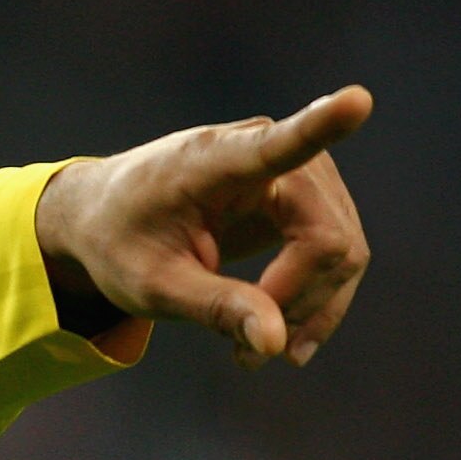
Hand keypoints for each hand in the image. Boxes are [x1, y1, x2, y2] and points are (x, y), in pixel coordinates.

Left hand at [37, 86, 372, 368]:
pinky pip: (336, 252)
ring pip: (343, 249)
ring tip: (253, 354)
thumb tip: (275, 343)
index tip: (356, 101)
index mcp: (212, 162)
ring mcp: (295, 169)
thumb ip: (213, 307)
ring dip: (308, 309)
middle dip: (298, 303)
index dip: (322, 124)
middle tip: (246, 358)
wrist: (104, 215)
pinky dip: (312, 300)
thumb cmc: (119, 241)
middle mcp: (265, 151)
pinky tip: (275, 335)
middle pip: (327, 236)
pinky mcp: (305, 195)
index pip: (277, 144)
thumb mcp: (152, 286)